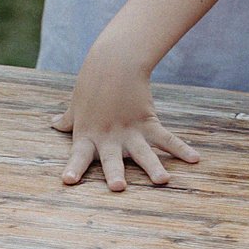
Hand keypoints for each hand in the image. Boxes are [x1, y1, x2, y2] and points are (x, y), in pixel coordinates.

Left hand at [52, 52, 199, 191]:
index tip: (68, 181)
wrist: (115, 61)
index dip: (74, 169)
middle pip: (112, 159)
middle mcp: (109, 137)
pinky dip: (181, 148)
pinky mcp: (148, 121)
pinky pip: (166, 138)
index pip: (78, 156)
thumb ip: (68, 120)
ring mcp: (130, 130)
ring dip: (153, 167)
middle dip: (115, 173)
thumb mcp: (76, 105)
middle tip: (118, 187)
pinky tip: (195, 158)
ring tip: (163, 180)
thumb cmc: (91, 84)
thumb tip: (54, 124)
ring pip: (143, 153)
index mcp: (88, 135)